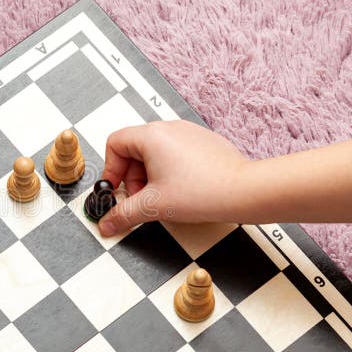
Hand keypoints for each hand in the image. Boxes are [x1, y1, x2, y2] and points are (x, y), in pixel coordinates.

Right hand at [98, 120, 250, 234]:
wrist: (244, 191)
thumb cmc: (204, 191)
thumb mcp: (153, 206)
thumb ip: (123, 214)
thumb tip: (107, 223)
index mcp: (152, 135)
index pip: (115, 143)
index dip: (111, 170)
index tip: (117, 190)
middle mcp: (169, 128)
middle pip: (133, 148)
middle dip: (132, 177)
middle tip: (142, 199)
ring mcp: (188, 133)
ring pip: (154, 152)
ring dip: (150, 175)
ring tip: (164, 197)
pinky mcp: (202, 142)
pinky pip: (174, 153)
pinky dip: (169, 171)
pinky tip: (182, 191)